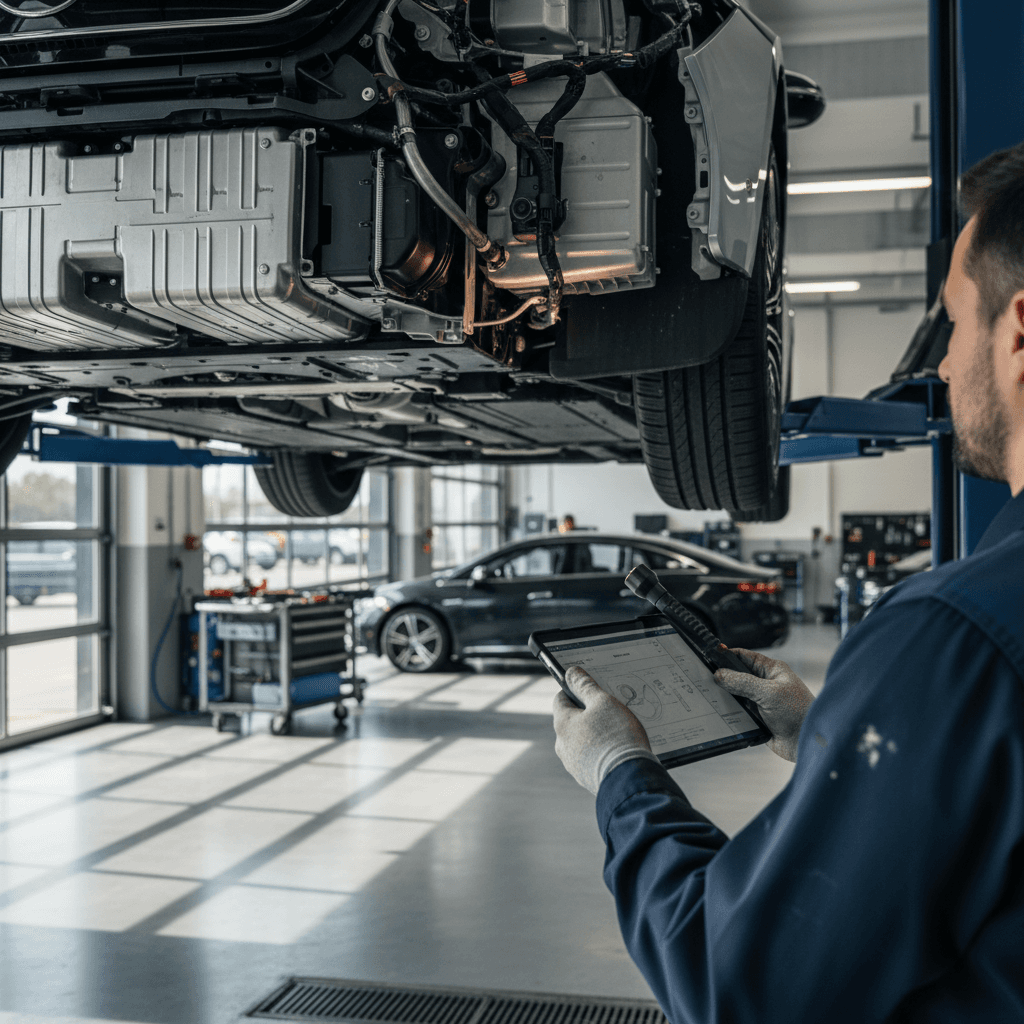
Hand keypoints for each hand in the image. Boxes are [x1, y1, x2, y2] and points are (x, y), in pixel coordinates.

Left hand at [552, 666, 656, 794]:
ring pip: (582, 740)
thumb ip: (585, 686)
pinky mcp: (587, 779)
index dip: (574, 689)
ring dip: (595, 734)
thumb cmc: (616, 737)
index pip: (560, 698)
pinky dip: (602, 751)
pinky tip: (618, 750)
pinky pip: (592, 758)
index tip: (589, 687)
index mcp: (562, 724)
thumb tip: (571, 673)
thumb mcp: (603, 702)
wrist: (630, 780)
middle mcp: (562, 745)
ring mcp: (574, 765)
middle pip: (571, 721)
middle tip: (609, 709)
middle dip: (588, 713)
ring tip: (618, 731)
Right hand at [713, 648, 814, 762]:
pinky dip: (729, 713)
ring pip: (735, 695)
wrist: (807, 743)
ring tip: (711, 697)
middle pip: (736, 676)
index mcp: (771, 670)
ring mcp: (760, 701)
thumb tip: (720, 675)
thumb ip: (743, 682)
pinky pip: (737, 712)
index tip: (709, 657)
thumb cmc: (799, 712)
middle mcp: (764, 684)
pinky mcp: (756, 718)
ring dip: (726, 697)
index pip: (743, 656)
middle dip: (723, 678)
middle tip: (705, 679)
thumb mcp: (769, 692)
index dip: (726, 655)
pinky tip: (720, 713)